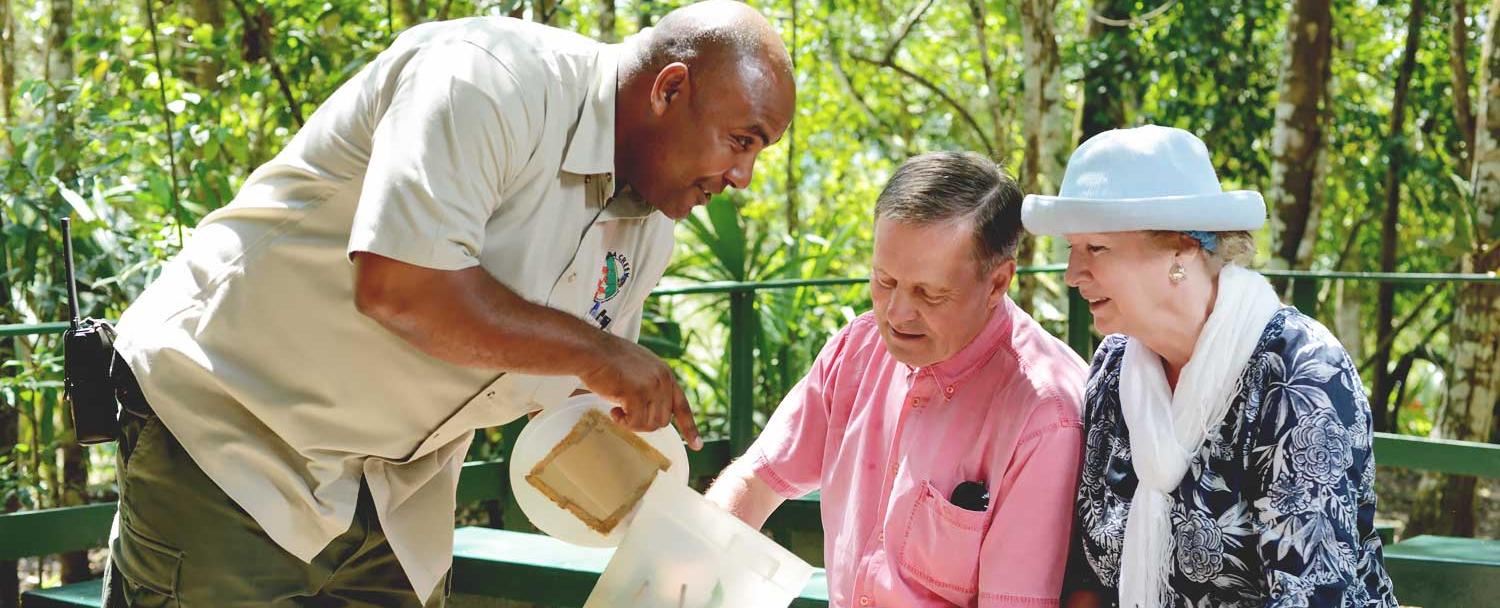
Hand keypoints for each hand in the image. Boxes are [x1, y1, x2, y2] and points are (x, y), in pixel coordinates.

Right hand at [578, 335, 702, 449]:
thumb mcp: (639, 370)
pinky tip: (614, 411)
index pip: (682, 405)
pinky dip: (623, 422)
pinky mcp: (637, 393)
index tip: (697, 446)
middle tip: (626, 414)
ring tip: (619, 410)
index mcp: (665, 374)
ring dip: (633, 423)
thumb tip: (652, 411)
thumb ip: (651, 386)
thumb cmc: (608, 360)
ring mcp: (652, 386)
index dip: (689, 427)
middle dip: (644, 423)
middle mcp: (663, 380)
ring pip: (650, 424)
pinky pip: (635, 423)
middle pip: (663, 421)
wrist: (592, 351)